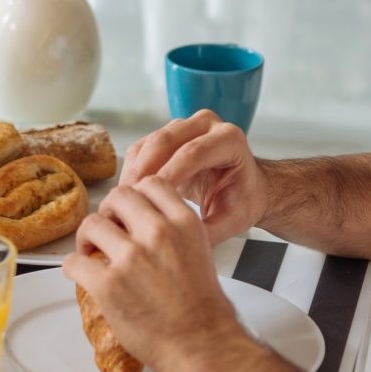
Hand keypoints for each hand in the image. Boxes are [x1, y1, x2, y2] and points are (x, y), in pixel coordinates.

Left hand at [63, 177, 244, 371]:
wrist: (204, 346)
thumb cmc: (204, 308)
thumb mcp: (200, 252)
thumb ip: (175, 231)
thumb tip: (146, 224)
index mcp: (183, 222)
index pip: (150, 183)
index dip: (135, 196)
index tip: (128, 211)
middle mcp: (157, 233)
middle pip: (118, 196)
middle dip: (109, 211)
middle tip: (107, 230)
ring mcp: (131, 258)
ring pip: (91, 224)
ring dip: (86, 237)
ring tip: (90, 252)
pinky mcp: (108, 285)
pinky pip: (73, 262)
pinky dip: (73, 267)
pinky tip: (82, 275)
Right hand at [120, 110, 269, 245]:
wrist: (245, 187)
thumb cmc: (242, 200)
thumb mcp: (232, 220)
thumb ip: (208, 231)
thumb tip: (179, 247)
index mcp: (229, 139)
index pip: (193, 153)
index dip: (169, 175)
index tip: (150, 201)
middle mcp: (207, 125)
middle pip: (165, 141)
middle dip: (144, 172)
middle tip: (129, 202)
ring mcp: (185, 126)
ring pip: (149, 143)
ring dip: (133, 172)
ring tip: (125, 202)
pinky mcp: (166, 134)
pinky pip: (142, 148)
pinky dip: (132, 170)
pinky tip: (129, 194)